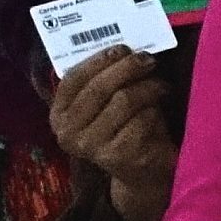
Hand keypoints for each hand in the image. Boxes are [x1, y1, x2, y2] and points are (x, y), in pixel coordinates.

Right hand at [48, 46, 175, 220]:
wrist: (143, 174)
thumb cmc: (126, 129)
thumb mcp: (108, 105)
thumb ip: (104, 80)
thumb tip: (123, 46)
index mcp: (59, 115)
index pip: (74, 79)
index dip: (99, 60)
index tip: (122, 48)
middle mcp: (68, 133)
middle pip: (101, 88)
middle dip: (128, 68)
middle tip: (149, 60)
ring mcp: (92, 146)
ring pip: (125, 101)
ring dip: (149, 89)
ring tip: (161, 87)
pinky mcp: (119, 156)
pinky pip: (143, 120)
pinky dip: (156, 112)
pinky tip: (160, 114)